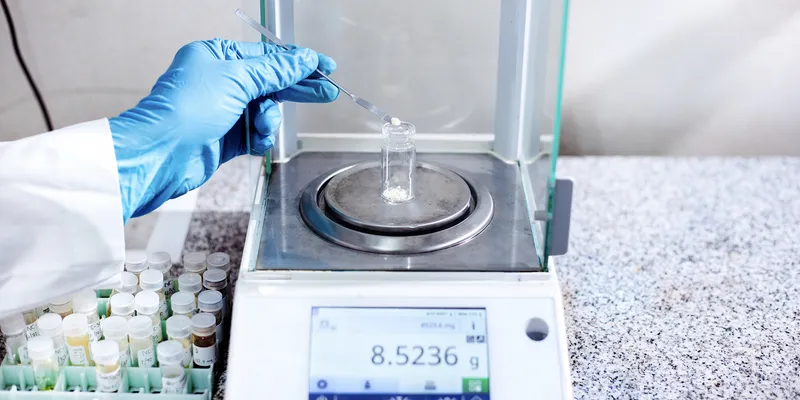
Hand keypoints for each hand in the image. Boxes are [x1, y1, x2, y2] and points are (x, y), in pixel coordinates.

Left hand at [109, 39, 337, 220]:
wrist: (162, 154)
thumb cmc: (186, 109)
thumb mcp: (237, 79)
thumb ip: (275, 70)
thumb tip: (304, 59)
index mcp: (217, 56)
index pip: (267, 56)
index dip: (298, 62)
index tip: (324, 67)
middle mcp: (220, 80)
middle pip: (271, 82)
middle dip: (296, 89)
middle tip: (326, 92)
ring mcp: (223, 110)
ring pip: (266, 111)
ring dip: (269, 119)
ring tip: (262, 124)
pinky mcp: (225, 137)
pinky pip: (256, 134)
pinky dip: (260, 136)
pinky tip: (255, 139)